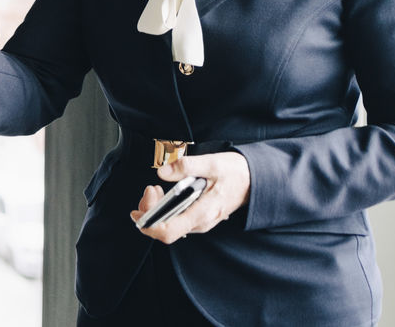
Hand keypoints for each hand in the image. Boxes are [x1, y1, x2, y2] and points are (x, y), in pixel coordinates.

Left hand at [129, 152, 250, 244]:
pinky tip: (164, 194)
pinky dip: (165, 209)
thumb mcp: (212, 163)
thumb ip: (186, 166)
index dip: (149, 224)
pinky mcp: (198, 217)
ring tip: (156, 189)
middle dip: (149, 211)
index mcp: (202, 213)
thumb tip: (163, 172)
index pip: (168, 232)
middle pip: (164, 229)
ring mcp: (199, 222)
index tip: (140, 208)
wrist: (254, 180)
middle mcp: (200, 223)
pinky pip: (176, 220)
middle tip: (150, 189)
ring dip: (156, 209)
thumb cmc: (236, 173)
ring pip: (169, 225)